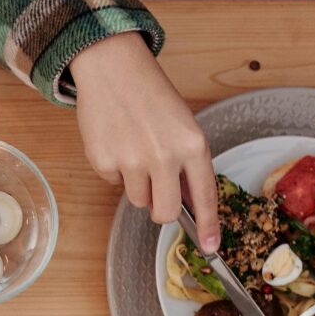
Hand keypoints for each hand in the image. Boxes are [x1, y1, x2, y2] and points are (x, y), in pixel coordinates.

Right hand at [70, 38, 216, 252]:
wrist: (114, 69)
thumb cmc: (151, 96)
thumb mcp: (182, 126)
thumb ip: (187, 164)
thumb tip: (186, 204)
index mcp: (192, 144)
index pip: (204, 195)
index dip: (207, 225)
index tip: (209, 246)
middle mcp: (165, 156)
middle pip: (165, 212)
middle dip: (161, 210)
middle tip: (157, 193)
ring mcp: (132, 160)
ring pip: (138, 201)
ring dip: (137, 185)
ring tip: (134, 151)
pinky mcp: (104, 161)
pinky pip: (113, 183)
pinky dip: (115, 170)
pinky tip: (117, 142)